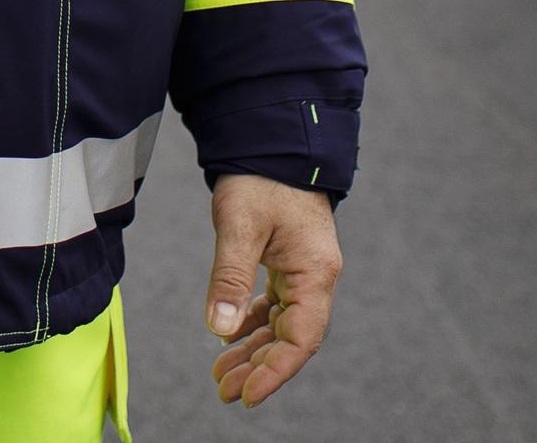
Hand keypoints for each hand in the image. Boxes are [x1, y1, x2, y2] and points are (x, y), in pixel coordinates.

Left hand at [204, 174, 342, 407]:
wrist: (272, 140)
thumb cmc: (260, 179)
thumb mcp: (240, 225)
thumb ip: (231, 277)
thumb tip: (220, 329)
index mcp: (315, 272)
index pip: (301, 338)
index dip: (275, 371)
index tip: (247, 395)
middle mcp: (316, 277)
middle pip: (292, 338)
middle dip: (258, 368)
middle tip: (224, 391)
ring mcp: (304, 271)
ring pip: (282, 325)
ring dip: (253, 350)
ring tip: (221, 375)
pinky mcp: (289, 263)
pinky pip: (276, 305)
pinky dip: (254, 324)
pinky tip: (230, 338)